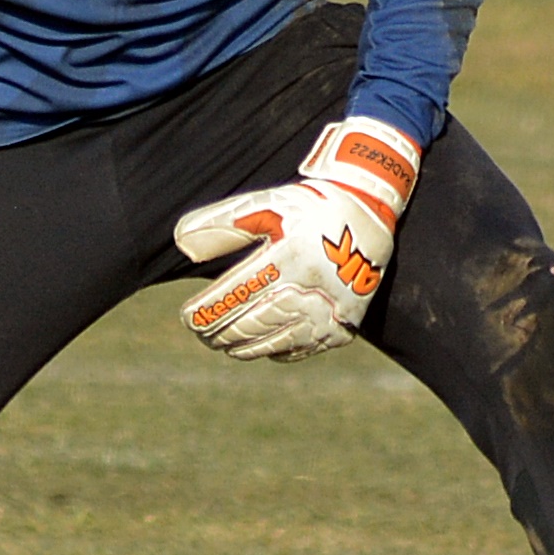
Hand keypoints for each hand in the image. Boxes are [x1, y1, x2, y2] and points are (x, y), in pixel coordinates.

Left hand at [174, 116, 421, 361]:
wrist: (371, 213)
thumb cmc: (310, 206)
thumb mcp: (266, 204)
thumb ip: (222, 224)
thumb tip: (182, 245)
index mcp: (286, 259)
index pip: (232, 298)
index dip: (204, 314)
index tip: (187, 317)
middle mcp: (308, 290)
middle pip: (249, 326)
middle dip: (219, 334)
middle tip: (202, 334)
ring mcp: (328, 312)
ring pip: (273, 342)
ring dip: (243, 347)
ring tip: (226, 344)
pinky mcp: (343, 326)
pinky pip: (302, 348)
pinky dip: (277, 350)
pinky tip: (263, 345)